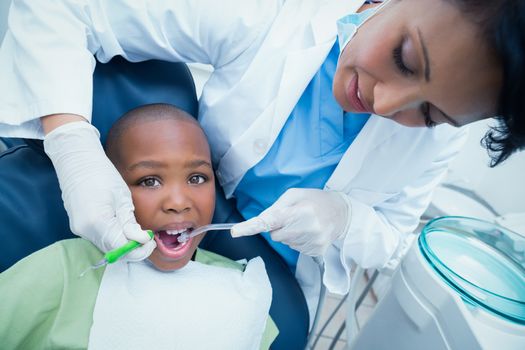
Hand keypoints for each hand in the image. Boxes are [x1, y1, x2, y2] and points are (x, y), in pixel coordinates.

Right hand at [43, 121, 155, 259]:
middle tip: (148, 238)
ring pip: (106, 246)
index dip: (138, 249)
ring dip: (123, 243)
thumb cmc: (101, 174)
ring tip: (137, 232)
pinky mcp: (79, 226)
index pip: (120, 248)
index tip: (150, 241)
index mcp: (97, 221)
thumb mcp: (122, 197)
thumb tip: (142, 240)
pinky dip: (113, 237)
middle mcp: (84, 230)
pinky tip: (123, 227)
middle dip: (133, 249)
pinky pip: (100, 238)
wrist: (77, 161)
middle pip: (113, 251)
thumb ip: (130, 222)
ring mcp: (79, 229)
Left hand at [231, 188, 351, 255]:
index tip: (235, 232)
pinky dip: (299, 241)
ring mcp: (311, 241)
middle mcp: (305, 228)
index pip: (268, 221)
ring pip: (285, 243)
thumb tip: (261, 222)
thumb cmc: (315, 200)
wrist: (342, 213)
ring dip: (290, 234)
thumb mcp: (295, 195)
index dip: (250, 227)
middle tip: (295, 217)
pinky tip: (310, 231)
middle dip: (280, 227)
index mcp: (297, 211)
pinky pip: (295, 248)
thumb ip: (276, 207)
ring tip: (305, 223)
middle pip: (275, 235)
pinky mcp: (316, 251)